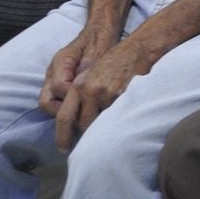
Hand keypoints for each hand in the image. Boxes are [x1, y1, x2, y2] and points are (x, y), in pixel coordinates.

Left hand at [44, 36, 154, 151]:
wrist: (137, 50)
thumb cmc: (113, 62)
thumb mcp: (89, 75)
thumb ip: (80, 95)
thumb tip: (76, 120)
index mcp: (78, 87)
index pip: (64, 117)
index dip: (62, 136)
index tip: (64, 148)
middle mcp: (90, 91)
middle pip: (83, 124)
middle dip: (86, 135)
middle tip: (86, 144)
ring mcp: (107, 94)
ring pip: (100, 123)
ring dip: (102, 129)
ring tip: (105, 133)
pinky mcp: (123, 96)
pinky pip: (116, 116)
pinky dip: (116, 121)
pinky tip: (120, 122)